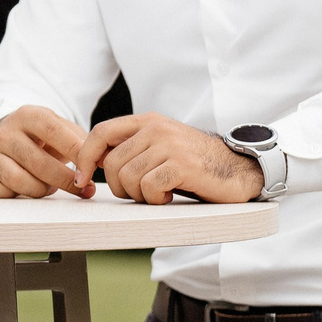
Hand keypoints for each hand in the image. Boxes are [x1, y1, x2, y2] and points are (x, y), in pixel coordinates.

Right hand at [0, 105, 90, 198]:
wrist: (7, 138)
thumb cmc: (41, 138)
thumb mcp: (61, 129)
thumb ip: (83, 141)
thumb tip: (102, 160)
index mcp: (27, 115)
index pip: (54, 131)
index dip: (76, 152)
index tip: (92, 168)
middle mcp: (5, 132)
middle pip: (39, 163)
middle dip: (66, 180)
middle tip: (82, 189)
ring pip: (20, 181)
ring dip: (41, 190)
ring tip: (49, 186)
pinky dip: (14, 196)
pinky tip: (24, 190)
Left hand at [76, 114, 262, 204]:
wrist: (240, 170)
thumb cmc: (196, 164)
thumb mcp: (161, 147)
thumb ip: (132, 148)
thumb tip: (93, 161)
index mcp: (148, 121)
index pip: (101, 133)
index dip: (86, 158)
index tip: (82, 178)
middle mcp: (157, 128)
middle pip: (112, 164)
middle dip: (120, 187)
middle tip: (142, 193)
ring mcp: (169, 145)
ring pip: (128, 178)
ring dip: (140, 195)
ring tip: (160, 193)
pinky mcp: (182, 165)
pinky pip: (149, 188)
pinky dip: (156, 199)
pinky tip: (171, 196)